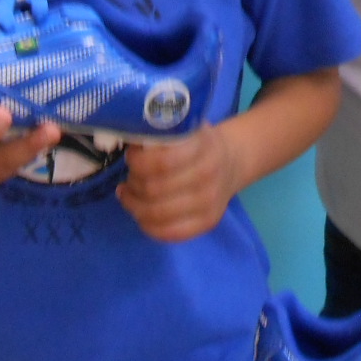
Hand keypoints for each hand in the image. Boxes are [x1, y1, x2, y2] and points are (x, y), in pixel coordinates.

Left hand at [116, 125, 240, 241]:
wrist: (231, 162)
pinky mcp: (207, 223)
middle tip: (129, 177)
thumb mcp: (186, 127)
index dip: (138, 161)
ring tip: (128, 194)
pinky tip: (140, 213)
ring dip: (134, 204)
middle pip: (154, 189)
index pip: (162, 162)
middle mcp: (208, 177)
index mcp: (202, 148)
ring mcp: (209, 204)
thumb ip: (162, 132)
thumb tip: (130, 143)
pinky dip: (146, 225)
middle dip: (133, 183)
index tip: (131, 156)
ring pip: (156, 213)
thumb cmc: (199, 144)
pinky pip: (168, 233)